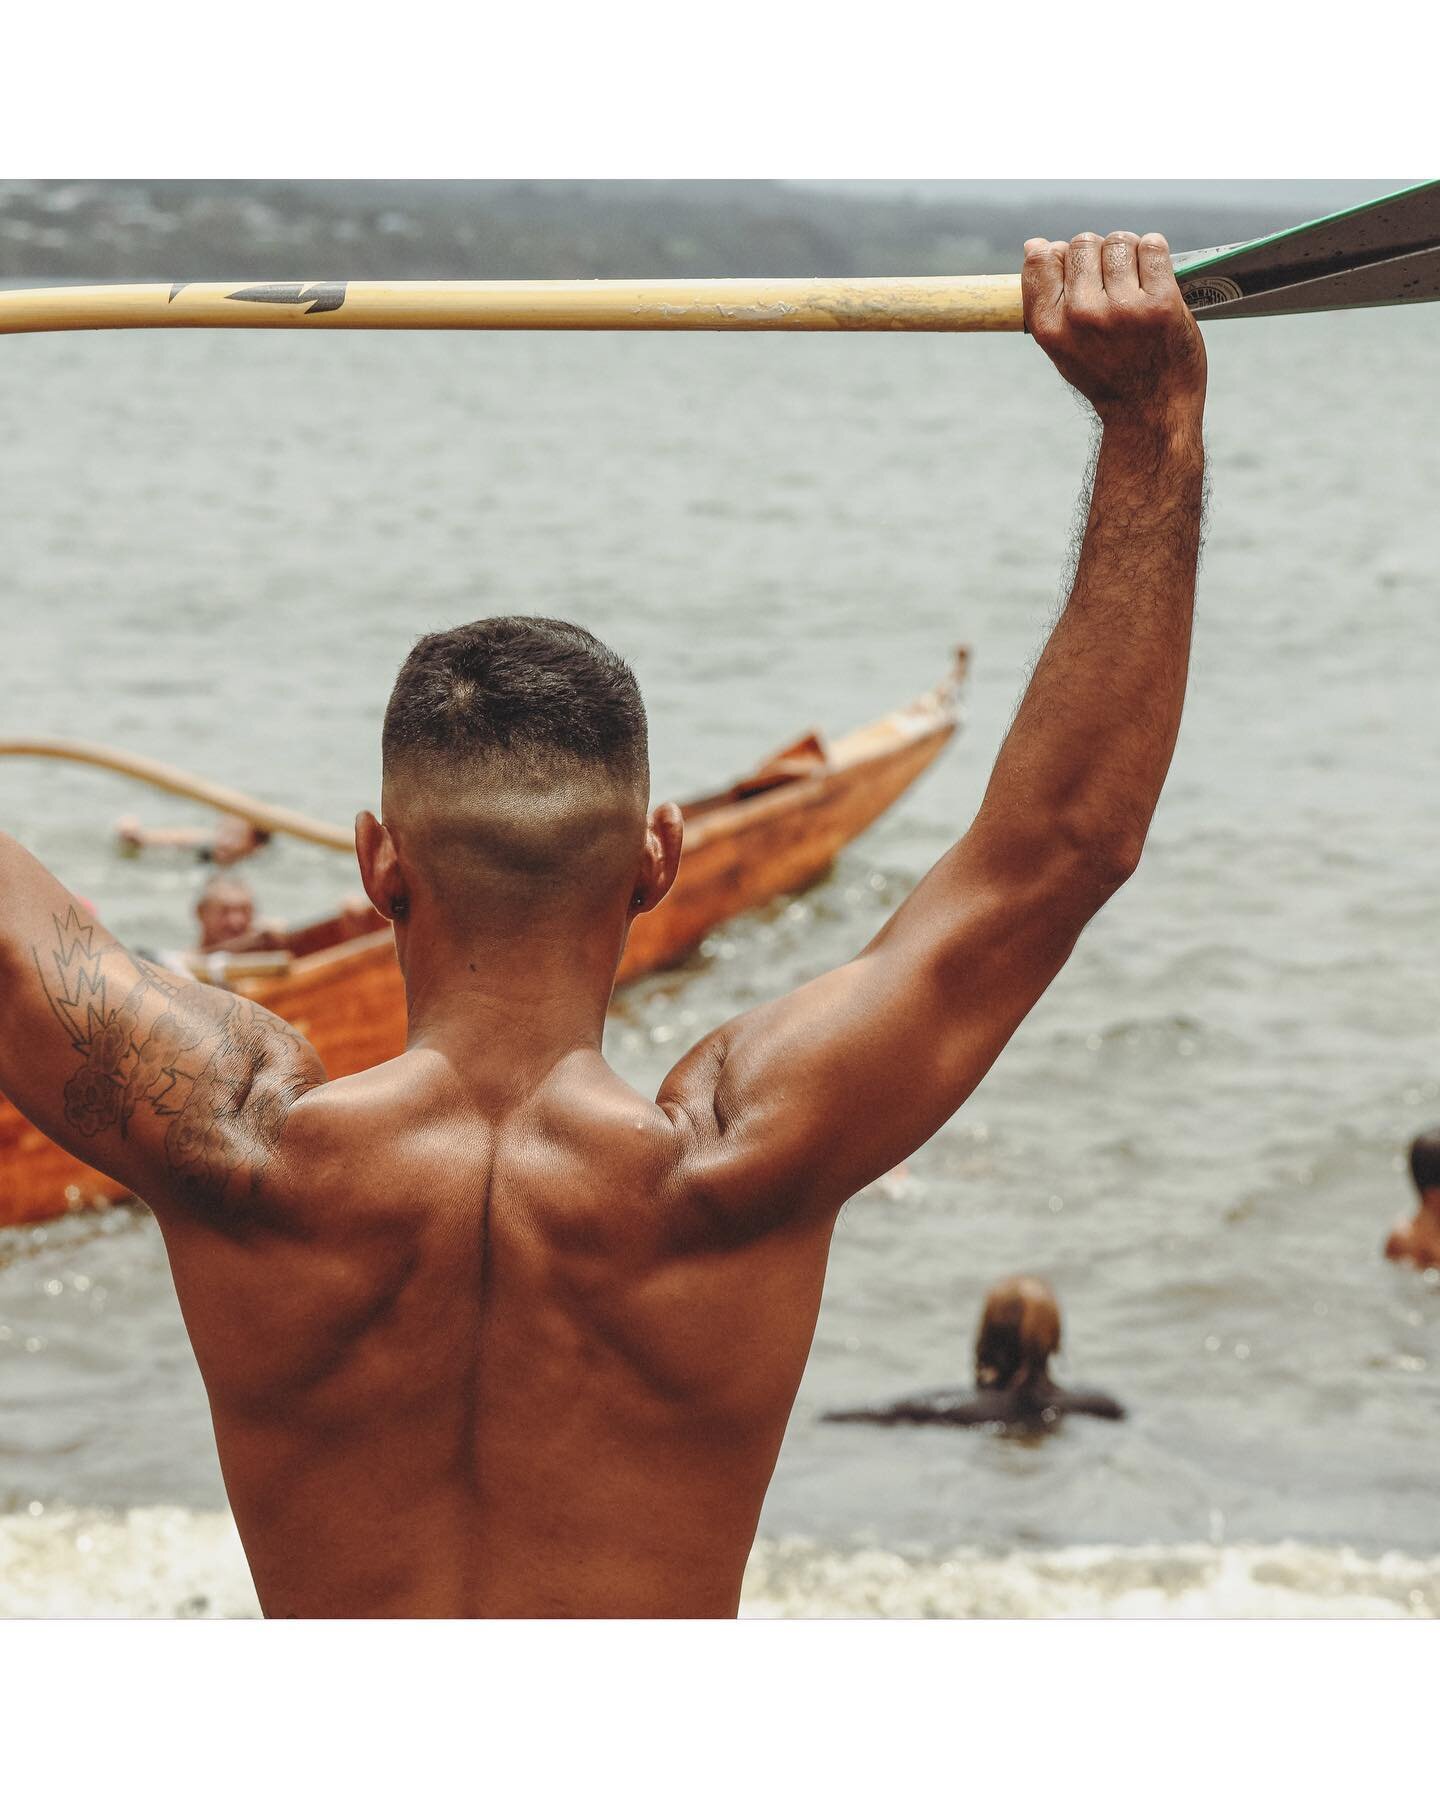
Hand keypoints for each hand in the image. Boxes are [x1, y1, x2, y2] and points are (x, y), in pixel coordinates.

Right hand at [1022, 231, 1205, 425]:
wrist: (1150, 411)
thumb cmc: (1106, 373)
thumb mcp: (1061, 345)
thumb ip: (1045, 298)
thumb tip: (1033, 245)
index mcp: (1049, 326)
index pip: (1042, 258)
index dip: (1060, 254)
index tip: (1078, 273)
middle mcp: (1082, 315)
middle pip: (1082, 244)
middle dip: (1098, 253)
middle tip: (1112, 280)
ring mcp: (1122, 309)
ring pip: (1119, 242)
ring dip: (1129, 251)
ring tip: (1135, 278)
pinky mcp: (1160, 303)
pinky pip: (1153, 247)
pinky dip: (1155, 252)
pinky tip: (1155, 273)